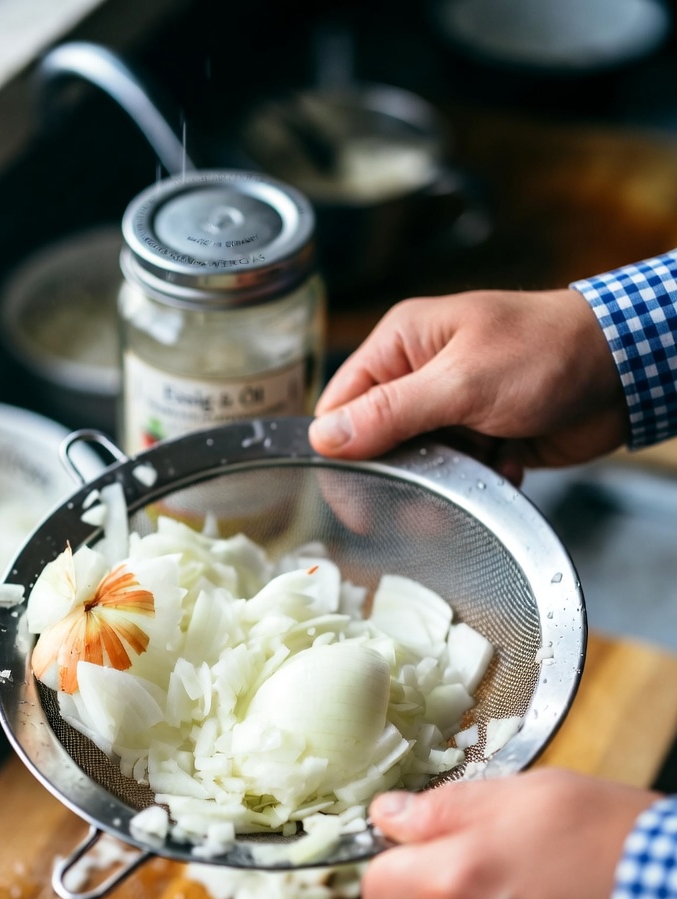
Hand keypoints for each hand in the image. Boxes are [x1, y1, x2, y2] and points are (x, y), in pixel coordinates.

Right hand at [310, 289, 628, 483]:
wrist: (624, 369)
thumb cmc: (547, 352)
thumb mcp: (461, 382)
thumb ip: (392, 411)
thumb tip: (327, 436)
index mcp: (403, 343)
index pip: (343, 400)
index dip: (339, 445)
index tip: (345, 487)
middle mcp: (421, 374)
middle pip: (378, 438)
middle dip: (396, 471)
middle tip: (411, 502)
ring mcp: (453, 407)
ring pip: (420, 462)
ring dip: (441, 482)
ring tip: (467, 486)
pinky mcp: (483, 436)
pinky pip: (458, 472)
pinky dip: (475, 482)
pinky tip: (501, 472)